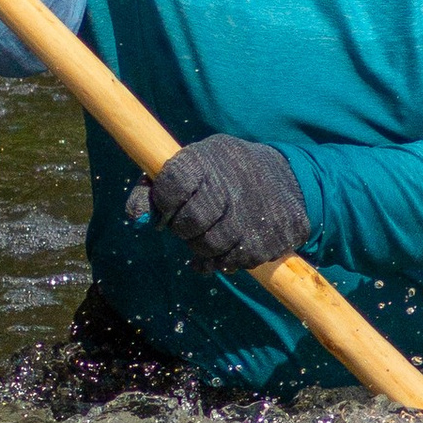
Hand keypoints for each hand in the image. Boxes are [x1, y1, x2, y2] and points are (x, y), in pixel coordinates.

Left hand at [131, 135, 310, 273]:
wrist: (287, 178)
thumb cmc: (224, 172)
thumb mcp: (193, 163)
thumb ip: (155, 187)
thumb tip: (135, 219)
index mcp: (208, 159)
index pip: (172, 184)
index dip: (165, 202)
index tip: (170, 205)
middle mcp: (233, 185)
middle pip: (189, 224)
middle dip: (184, 229)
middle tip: (192, 223)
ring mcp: (254, 214)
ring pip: (210, 247)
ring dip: (203, 246)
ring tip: (211, 230)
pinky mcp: (271, 239)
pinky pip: (233, 263)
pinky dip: (225, 258)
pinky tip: (229, 242)